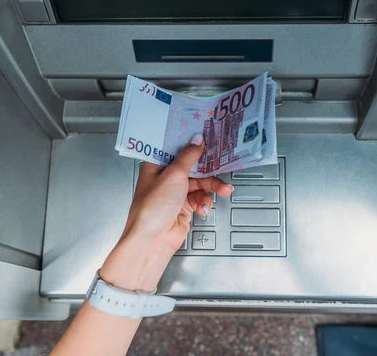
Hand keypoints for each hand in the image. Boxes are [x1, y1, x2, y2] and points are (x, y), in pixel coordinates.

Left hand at [99, 134, 232, 291]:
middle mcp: (165, 178)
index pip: (174, 148)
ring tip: (224, 191)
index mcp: (156, 165)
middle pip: (191, 166)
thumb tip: (197, 140)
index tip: (206, 135)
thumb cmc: (153, 206)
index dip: (189, 141)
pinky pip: (200, 198)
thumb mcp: (174, 175)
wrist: (153, 240)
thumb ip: (188, 156)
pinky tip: (204, 208)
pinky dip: (204, 202)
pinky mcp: (184, 207)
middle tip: (223, 165)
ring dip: (212, 188)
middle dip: (208, 169)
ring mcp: (175, 193)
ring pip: (200, 183)